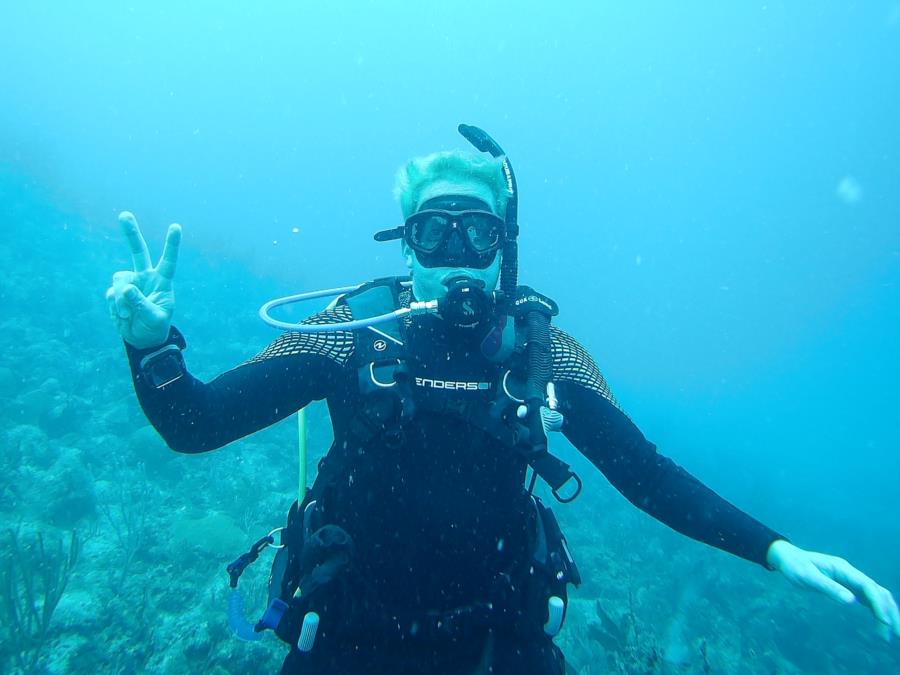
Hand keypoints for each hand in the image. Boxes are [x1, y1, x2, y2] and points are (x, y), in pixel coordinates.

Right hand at [105, 211, 181, 348]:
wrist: (142, 338)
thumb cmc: (155, 326)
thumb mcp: (154, 318)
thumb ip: (141, 304)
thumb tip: (126, 288)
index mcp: (162, 281)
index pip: (168, 261)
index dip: (172, 244)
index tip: (176, 226)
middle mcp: (145, 277)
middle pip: (138, 252)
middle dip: (130, 234)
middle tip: (124, 215)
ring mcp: (129, 283)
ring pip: (119, 280)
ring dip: (120, 299)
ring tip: (128, 315)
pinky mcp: (116, 292)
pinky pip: (111, 295)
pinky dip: (115, 307)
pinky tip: (123, 316)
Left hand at [767, 539, 899, 640]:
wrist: (787, 558)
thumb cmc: (795, 566)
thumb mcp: (807, 577)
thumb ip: (828, 588)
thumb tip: (852, 601)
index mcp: (843, 569)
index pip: (868, 586)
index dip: (879, 604)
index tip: (885, 622)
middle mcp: (851, 573)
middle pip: (878, 592)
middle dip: (890, 611)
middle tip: (898, 633)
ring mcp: (851, 579)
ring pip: (876, 595)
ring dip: (887, 612)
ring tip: (892, 634)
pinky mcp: (848, 586)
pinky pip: (868, 598)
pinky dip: (877, 610)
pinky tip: (882, 623)